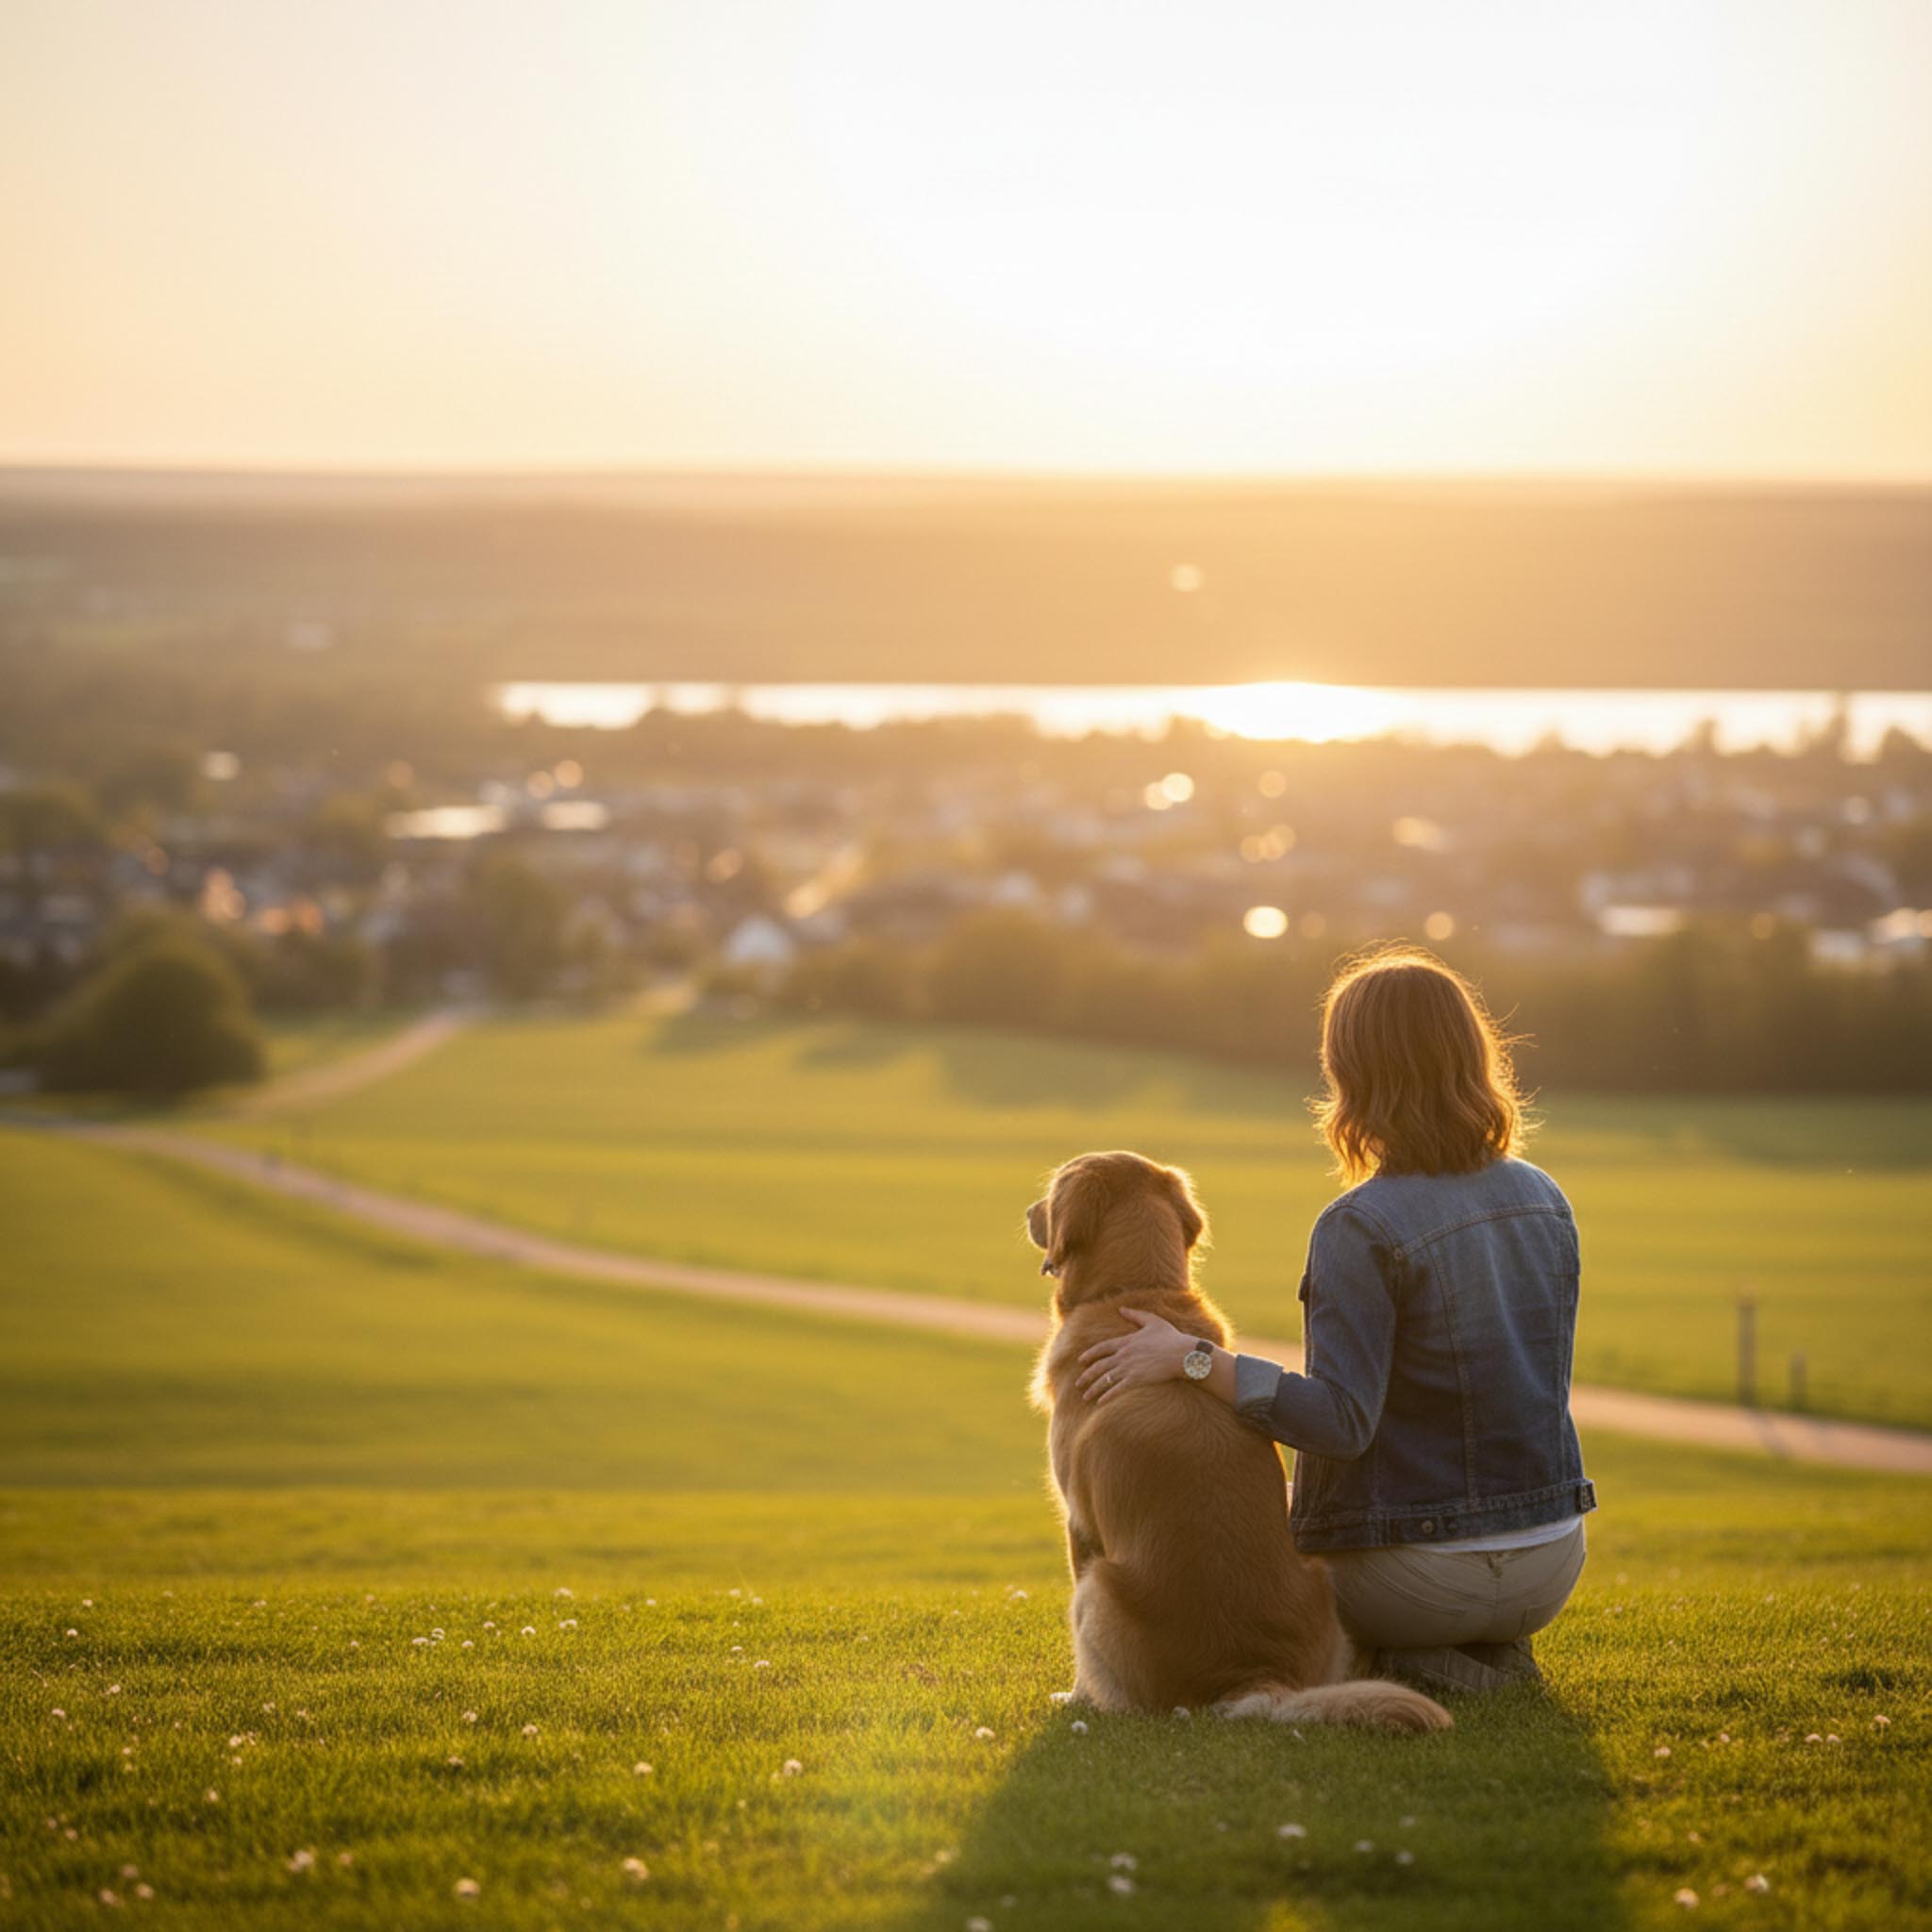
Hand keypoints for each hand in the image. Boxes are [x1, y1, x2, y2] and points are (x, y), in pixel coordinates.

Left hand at [1075, 1308, 1190, 1403]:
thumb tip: (1121, 1308)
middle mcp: (1123, 1355)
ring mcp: (1129, 1368)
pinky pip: (1117, 1389)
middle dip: (1087, 1376)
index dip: (1089, 1355)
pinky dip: (1107, 1396)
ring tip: (1085, 1396)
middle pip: (1099, 1366)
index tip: (1080, 1361)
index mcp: (1126, 1341)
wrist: (1182, 1354)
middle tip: (1078, 1383)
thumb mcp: (1153, 1321)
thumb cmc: (1171, 1337)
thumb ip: (1135, 1314)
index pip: (1101, 1348)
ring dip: (1093, 1389)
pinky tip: (1100, 1402)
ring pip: (1105, 1380)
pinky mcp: (1136, 1380)